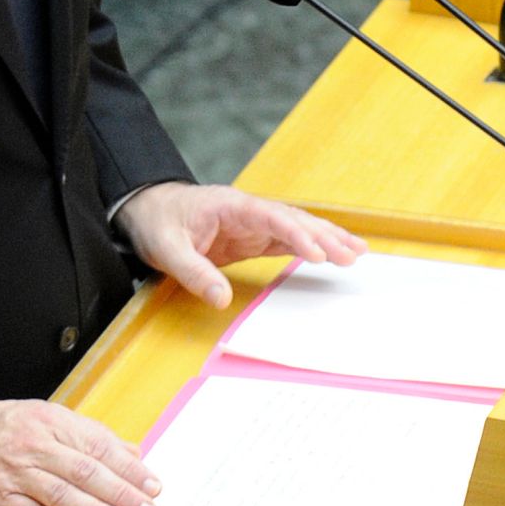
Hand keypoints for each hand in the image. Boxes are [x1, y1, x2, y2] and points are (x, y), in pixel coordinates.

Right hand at [0, 399, 160, 505]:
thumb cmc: (8, 427)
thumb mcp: (50, 417)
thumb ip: (92, 436)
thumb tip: (133, 453)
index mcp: (53, 422)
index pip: (98, 445)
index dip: (129, 467)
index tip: (152, 484)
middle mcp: (37, 446)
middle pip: (85, 470)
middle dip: (121, 493)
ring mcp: (19, 475)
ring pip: (63, 495)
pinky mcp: (2, 500)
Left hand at [115, 182, 366, 308]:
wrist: (147, 208)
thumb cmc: (156, 222)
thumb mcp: (166, 249)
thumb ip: (194, 272)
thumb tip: (221, 300)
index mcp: (230, 206)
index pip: (271, 217)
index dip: (296, 234)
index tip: (318, 253)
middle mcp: (247, 211)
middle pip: (293, 220)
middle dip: (323, 236)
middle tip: (353, 254)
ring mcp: (251, 223)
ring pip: (295, 227)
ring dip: (325, 239)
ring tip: (357, 252)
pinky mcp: (251, 236)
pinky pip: (286, 240)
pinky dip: (310, 247)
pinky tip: (331, 255)